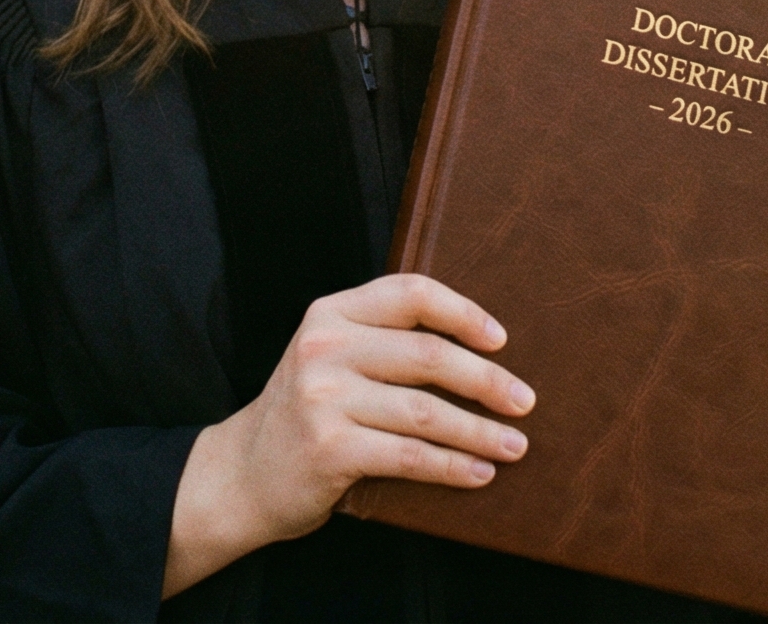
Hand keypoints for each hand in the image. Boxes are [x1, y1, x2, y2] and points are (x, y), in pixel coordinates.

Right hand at [164, 275, 531, 595]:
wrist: (242, 474)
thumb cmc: (308, 414)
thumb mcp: (331, 359)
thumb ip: (384, 342)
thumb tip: (481, 351)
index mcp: (331, 314)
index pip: (409, 293)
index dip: (462, 312)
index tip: (500, 338)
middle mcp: (324, 347)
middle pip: (427, 354)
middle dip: (486, 380)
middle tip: (524, 401)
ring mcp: (322, 398)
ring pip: (425, 411)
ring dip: (479, 431)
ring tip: (514, 445)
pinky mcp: (328, 447)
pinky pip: (408, 456)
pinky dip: (452, 466)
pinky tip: (479, 474)